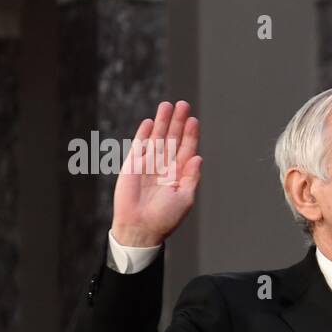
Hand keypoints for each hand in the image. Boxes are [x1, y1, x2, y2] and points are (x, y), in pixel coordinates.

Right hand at [111, 100, 201, 246]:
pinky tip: (150, 122)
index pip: (187, 149)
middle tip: (183, 104)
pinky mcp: (133, 165)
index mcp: (180, 175)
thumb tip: (198, 157)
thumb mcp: (184, 198)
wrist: (140, 227)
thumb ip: (191, 177)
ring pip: (157, 138)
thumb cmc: (165, 218)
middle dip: (178, 122)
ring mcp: (149, 164)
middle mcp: (165, 167)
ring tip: (167, 106)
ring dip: (162, 122)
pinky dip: (144, 134)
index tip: (194, 120)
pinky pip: (139, 146)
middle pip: (173, 139)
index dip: (190, 134)